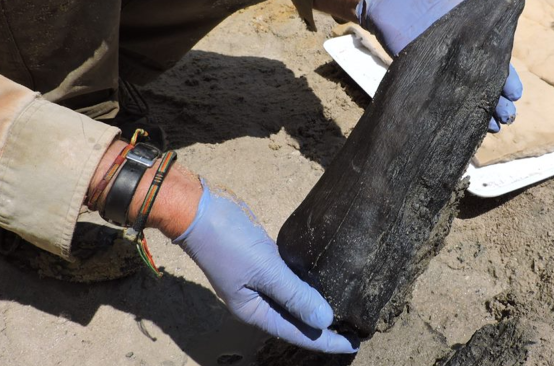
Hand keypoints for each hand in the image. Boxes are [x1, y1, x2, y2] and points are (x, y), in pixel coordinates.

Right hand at [174, 179, 356, 353]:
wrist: (198, 210)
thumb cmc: (227, 241)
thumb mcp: (264, 269)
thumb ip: (294, 294)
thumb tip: (324, 320)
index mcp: (253, 310)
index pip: (296, 332)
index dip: (326, 340)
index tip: (355, 343)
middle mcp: (256, 301)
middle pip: (295, 320)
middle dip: (323, 326)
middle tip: (355, 329)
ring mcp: (258, 281)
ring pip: (292, 300)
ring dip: (315, 305)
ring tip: (343, 309)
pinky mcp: (261, 261)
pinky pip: (288, 279)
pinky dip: (305, 284)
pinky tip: (323, 281)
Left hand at [356, 0, 528, 131]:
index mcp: (477, 42)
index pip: (498, 66)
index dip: (509, 81)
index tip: (515, 94)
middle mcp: (464, 60)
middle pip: (486, 87)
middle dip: (499, 103)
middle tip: (508, 115)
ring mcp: (444, 69)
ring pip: (466, 96)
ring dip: (481, 113)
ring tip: (492, 126)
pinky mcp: (423, 74)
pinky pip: (439, 96)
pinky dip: (450, 110)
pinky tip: (461, 122)